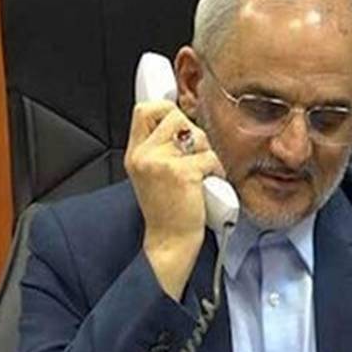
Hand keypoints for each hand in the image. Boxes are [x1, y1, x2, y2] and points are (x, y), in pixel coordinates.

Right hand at [124, 100, 225, 299]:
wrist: (169, 243)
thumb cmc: (167, 212)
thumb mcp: (152, 175)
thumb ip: (160, 148)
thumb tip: (182, 123)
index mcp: (134, 154)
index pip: (144, 110)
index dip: (164, 108)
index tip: (177, 119)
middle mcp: (143, 155)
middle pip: (173, 114)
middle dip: (191, 131)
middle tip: (193, 155)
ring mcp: (160, 163)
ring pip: (196, 134)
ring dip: (206, 151)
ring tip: (200, 174)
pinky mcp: (181, 173)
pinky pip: (210, 156)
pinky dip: (216, 170)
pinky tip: (208, 186)